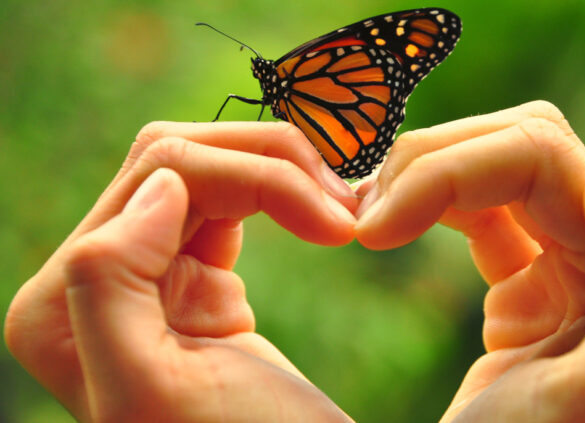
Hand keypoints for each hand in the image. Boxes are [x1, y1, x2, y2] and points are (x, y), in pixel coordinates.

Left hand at [4, 122, 357, 421]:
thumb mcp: (152, 388)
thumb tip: (162, 186)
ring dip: (280, 176)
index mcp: (61, 303)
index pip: (160, 176)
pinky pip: (226, 200)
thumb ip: (109, 283)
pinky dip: (277, 195)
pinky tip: (319, 221)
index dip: (257, 180)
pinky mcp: (194, 274)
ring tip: (340, 213)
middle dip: (272, 167)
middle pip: (180, 159)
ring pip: (206, 167)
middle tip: (344, 208)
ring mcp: (145, 271)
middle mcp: (89, 278)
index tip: (337, 228)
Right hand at [355, 101, 584, 421]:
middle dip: (434, 163)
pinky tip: (389, 228)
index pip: (542, 157)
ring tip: (368, 221)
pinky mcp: (527, 281)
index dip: (450, 171)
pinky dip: (434, 204)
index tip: (374, 231)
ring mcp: (566, 263)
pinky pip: (484, 214)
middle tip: (365, 216)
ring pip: (498, 167)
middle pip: (518, 147)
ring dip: (428, 178)